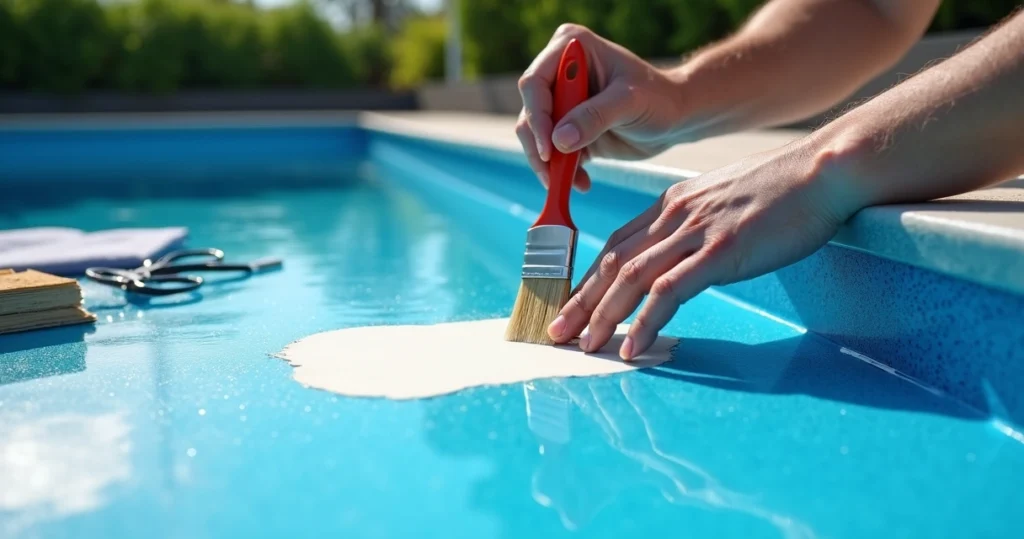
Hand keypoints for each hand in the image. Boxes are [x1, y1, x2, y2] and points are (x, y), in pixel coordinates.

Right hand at [516, 24, 686, 191]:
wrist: (675, 118)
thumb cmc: (659, 98)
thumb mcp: (630, 102)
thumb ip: (595, 117)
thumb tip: (559, 141)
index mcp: (571, 48)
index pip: (535, 83)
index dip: (537, 117)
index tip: (549, 149)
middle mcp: (559, 72)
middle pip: (530, 112)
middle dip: (539, 146)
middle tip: (554, 175)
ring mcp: (561, 102)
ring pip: (535, 136)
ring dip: (549, 164)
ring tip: (573, 182)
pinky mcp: (566, 128)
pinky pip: (550, 153)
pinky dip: (561, 172)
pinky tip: (581, 183)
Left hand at [545, 136, 856, 358]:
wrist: (824, 171)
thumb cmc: (784, 190)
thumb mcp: (725, 200)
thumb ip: (697, 224)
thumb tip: (684, 254)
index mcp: (672, 203)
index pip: (615, 244)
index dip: (588, 278)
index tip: (571, 305)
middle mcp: (674, 215)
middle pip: (611, 262)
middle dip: (579, 301)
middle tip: (555, 332)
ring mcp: (696, 232)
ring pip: (630, 277)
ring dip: (602, 316)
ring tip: (583, 347)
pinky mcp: (721, 251)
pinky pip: (670, 291)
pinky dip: (646, 322)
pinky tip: (632, 347)